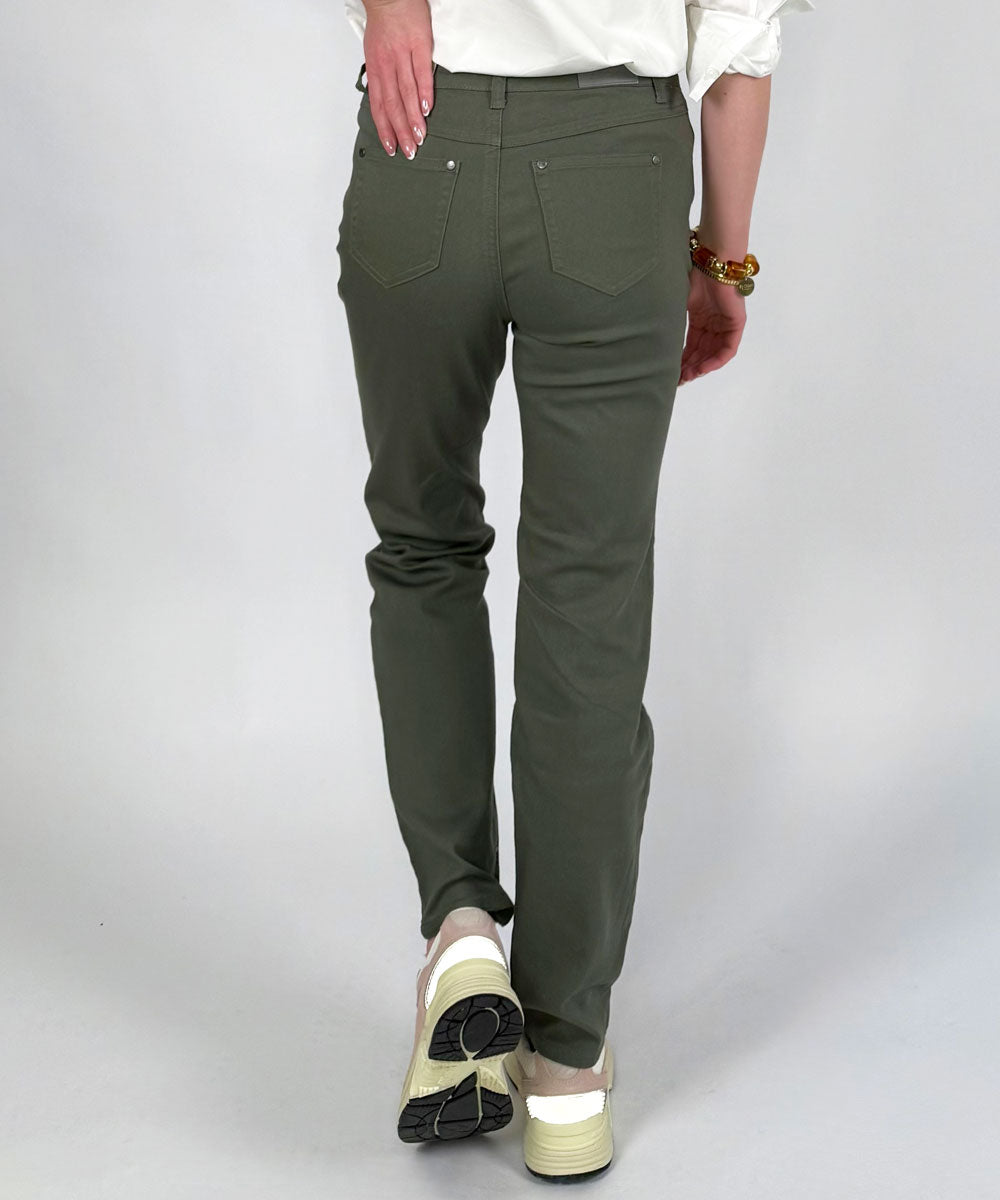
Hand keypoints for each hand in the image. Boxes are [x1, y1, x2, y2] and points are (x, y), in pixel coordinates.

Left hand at [362, 0, 434, 157]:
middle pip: (392, 104)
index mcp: (375, 69)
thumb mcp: (374, 52)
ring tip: (419, 137)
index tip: (391, 147)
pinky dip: (424, 92)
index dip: (384, 129)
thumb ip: (380, 77)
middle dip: (400, 131)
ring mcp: (402, 55)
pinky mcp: (419, 44)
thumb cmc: (384, 23)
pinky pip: (421, 72)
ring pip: (406, 93)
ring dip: (413, 118)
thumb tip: (382, 99)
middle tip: (409, 150)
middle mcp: (386, 65)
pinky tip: (426, 109)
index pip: (378, 106)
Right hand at [677, 266, 746, 385]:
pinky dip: (716, 360)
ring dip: (701, 367)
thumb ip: (672, 320)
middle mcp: (713, 323)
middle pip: (701, 352)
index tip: (670, 372)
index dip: (681, 360)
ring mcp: (725, 324)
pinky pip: (728, 349)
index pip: (691, 345)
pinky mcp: (736, 323)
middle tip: (677, 380)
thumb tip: (654, 337)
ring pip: (713, 353)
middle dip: (689, 367)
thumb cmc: (694, 273)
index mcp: (701, 318)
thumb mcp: (678, 302)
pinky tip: (703, 368)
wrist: (712, 260)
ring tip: (687, 377)